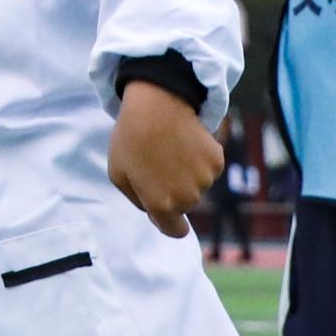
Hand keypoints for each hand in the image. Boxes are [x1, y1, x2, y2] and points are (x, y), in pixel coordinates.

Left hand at [108, 81, 222, 237]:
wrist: (156, 104)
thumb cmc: (130, 138)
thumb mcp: (118, 174)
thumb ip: (138, 200)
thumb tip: (154, 211)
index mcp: (161, 204)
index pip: (175, 231)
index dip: (168, 223)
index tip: (164, 213)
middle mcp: (188, 197)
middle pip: (184, 205)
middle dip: (172, 192)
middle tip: (156, 164)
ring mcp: (205, 180)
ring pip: (197, 186)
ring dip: (186, 174)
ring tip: (169, 149)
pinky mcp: (217, 161)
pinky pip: (208, 168)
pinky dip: (199, 159)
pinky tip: (185, 142)